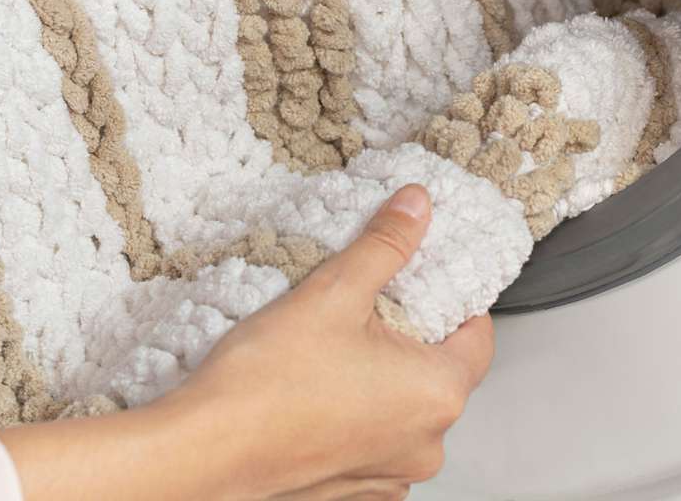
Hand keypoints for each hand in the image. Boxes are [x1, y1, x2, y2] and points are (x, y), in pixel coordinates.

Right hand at [0, 186, 494, 500]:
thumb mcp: (332, 292)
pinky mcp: (351, 489)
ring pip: (401, 408)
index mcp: (436, 393)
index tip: (419, 277)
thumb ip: (385, 246)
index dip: (450, 298)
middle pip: (436, 370)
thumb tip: (416, 208)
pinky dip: (352, 415)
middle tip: (359, 306)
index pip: (477, 333)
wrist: (204, 452)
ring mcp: (389, 474)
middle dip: (404, 335)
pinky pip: (370, 441)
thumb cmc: (264, 386)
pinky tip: (313, 391)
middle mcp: (425, 444)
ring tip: (327, 349)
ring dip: (376, 378)